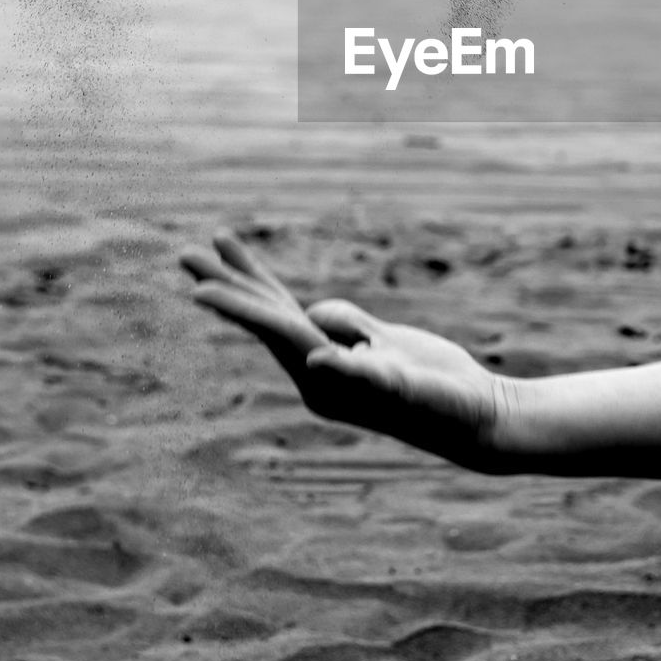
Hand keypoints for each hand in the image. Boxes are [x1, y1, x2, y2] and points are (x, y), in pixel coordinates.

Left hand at [180, 233, 515, 472]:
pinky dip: (287, 295)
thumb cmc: (443, 406)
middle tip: (185, 254)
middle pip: (264, 316)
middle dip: (227, 282)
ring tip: (220, 242)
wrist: (474, 418)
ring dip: (250, 276)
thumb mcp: (402, 385)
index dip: (238, 307)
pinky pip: (314, 313)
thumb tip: (317, 359)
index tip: (198, 289)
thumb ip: (359, 371)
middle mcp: (318, 370)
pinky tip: (268, 289)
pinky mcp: (357, 346)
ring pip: (281, 309)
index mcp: (322, 381)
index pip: (273, 331)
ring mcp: (335, 356)